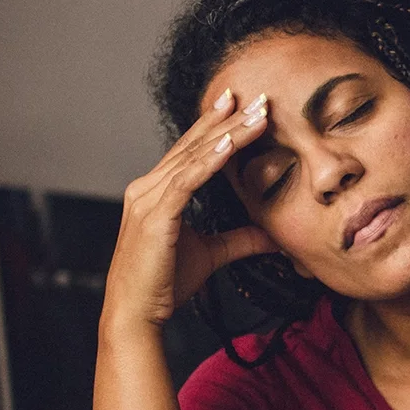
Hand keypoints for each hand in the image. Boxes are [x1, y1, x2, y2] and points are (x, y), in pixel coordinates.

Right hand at [102, 88, 279, 330]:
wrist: (136, 313)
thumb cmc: (164, 283)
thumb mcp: (211, 254)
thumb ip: (240, 240)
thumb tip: (273, 235)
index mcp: (156, 191)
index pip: (190, 150)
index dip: (215, 125)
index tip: (240, 103)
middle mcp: (147, 187)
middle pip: (193, 145)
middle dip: (226, 119)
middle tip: (257, 96)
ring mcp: (147, 199)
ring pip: (193, 157)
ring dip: (227, 134)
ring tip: (257, 115)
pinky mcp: (154, 216)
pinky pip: (185, 181)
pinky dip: (209, 161)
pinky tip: (230, 145)